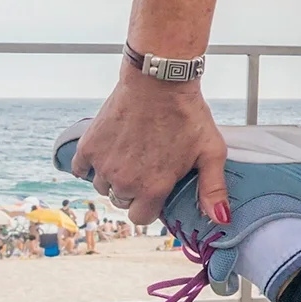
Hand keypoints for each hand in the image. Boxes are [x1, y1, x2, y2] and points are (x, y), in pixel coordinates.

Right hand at [70, 65, 228, 226]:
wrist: (159, 81)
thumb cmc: (188, 115)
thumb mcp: (211, 151)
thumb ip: (213, 189)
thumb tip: (220, 221)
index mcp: (154, 188)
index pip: (142, 218)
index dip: (150, 204)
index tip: (157, 186)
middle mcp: (125, 182)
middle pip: (123, 201)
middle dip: (134, 189)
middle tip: (148, 163)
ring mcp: (104, 165)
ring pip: (103, 185)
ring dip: (114, 175)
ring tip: (133, 152)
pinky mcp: (88, 147)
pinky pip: (80, 169)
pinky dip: (91, 163)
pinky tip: (109, 149)